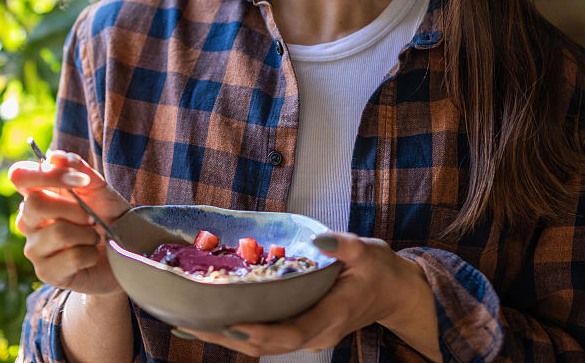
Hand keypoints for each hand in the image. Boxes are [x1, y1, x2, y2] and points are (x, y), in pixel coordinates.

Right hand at [9, 150, 131, 295]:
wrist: (122, 253)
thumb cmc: (106, 216)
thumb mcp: (98, 188)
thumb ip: (79, 169)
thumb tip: (56, 156)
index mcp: (36, 195)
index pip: (19, 176)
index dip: (46, 174)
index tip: (79, 180)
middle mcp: (28, 222)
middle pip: (35, 204)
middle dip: (74, 209)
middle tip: (91, 217)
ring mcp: (34, 249)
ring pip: (58, 232)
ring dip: (87, 234)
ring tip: (93, 237)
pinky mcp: (46, 273)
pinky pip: (72, 257)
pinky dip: (91, 253)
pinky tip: (91, 255)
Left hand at [175, 233, 436, 357]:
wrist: (395, 294)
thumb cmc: (379, 270)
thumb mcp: (366, 251)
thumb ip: (344, 245)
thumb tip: (320, 238)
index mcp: (331, 316)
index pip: (291, 332)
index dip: (259, 331)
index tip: (229, 323)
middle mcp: (317, 335)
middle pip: (267, 345)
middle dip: (228, 337)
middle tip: (190, 325)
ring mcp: (309, 337)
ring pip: (264, 346)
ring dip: (227, 338)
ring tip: (189, 325)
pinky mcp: (301, 332)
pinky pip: (268, 338)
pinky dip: (239, 332)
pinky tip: (213, 321)